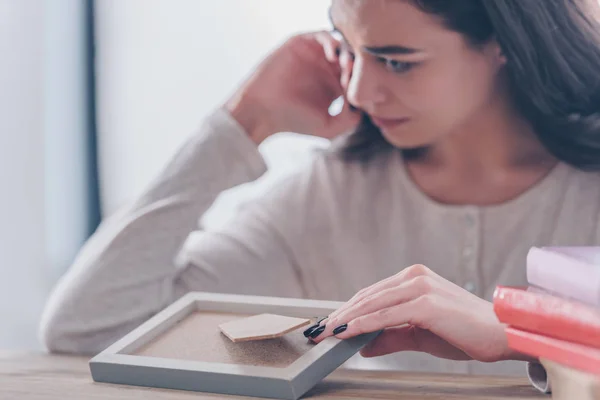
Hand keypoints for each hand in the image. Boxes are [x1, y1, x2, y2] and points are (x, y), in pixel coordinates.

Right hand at [225, 32, 359, 143]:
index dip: (362, 82)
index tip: (360, 92)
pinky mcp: (300, 44)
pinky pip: (321, 35)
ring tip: (347, 66)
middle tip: (357, 76)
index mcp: (333, 86)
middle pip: (351, 58)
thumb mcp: (329, 128)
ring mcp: (313, 55)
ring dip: (347, 53)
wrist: (264, 112)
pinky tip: (333, 57)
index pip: (357, 77)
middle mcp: (324, 68)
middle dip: (358, 65)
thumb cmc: (294, 122)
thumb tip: (364, 106)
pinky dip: (331, 42)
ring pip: (339, 45)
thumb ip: (351, 120)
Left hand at [310, 264, 532, 362]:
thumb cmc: (465, 332)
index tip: (329, 324)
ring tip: (326, 333)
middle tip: (319, 330)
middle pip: (367, 297)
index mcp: (414, 278)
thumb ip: (391, 337)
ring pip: (372, 304)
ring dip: (346, 319)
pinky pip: (385, 316)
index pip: (372, 294)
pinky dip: (363, 324)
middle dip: (340, 314)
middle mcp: (414, 277)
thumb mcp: (420, 335)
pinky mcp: (426, 304)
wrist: (502, 335)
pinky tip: (347, 332)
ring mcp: (420, 288)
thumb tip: (363, 345)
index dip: (348, 309)